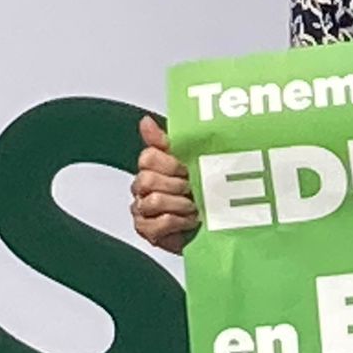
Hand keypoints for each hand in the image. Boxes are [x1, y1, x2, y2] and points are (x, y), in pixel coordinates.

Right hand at [131, 116, 199, 253]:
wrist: (210, 223)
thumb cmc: (199, 190)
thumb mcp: (190, 160)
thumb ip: (165, 141)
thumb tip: (146, 121)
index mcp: (152, 167)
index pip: (147, 157)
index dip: (170, 164)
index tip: (186, 169)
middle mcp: (143, 187)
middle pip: (147, 180)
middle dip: (177, 185)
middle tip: (192, 189)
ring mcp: (142, 209)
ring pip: (153, 201)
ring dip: (180, 205)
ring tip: (194, 206)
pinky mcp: (146, 230)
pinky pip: (156, 224)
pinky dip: (178, 222)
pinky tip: (189, 220)